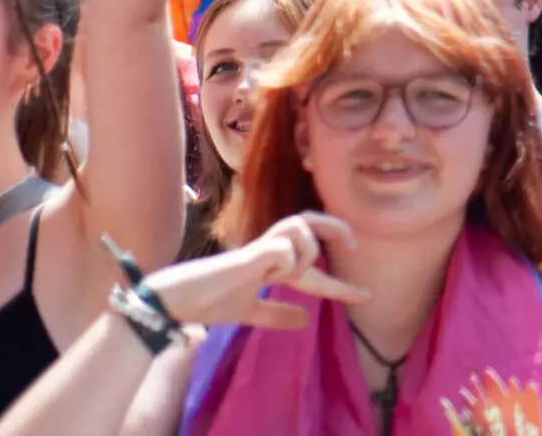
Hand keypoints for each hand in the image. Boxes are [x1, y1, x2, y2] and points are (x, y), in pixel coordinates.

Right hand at [140, 213, 367, 331]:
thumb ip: (276, 314)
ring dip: (307, 250)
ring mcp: (259, 250)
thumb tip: (305, 321)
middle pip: (309, 221)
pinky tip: (275, 275)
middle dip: (336, 229)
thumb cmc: (208, 302)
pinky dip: (288, 260)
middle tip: (353, 248)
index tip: (365, 296)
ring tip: (291, 275)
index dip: (340, 283)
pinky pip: (282, 246)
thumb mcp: (249, 313)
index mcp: (272, 264)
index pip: (314, 267)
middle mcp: (270, 250)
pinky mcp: (247, 256)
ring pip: (300, 225)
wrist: (175, 302)